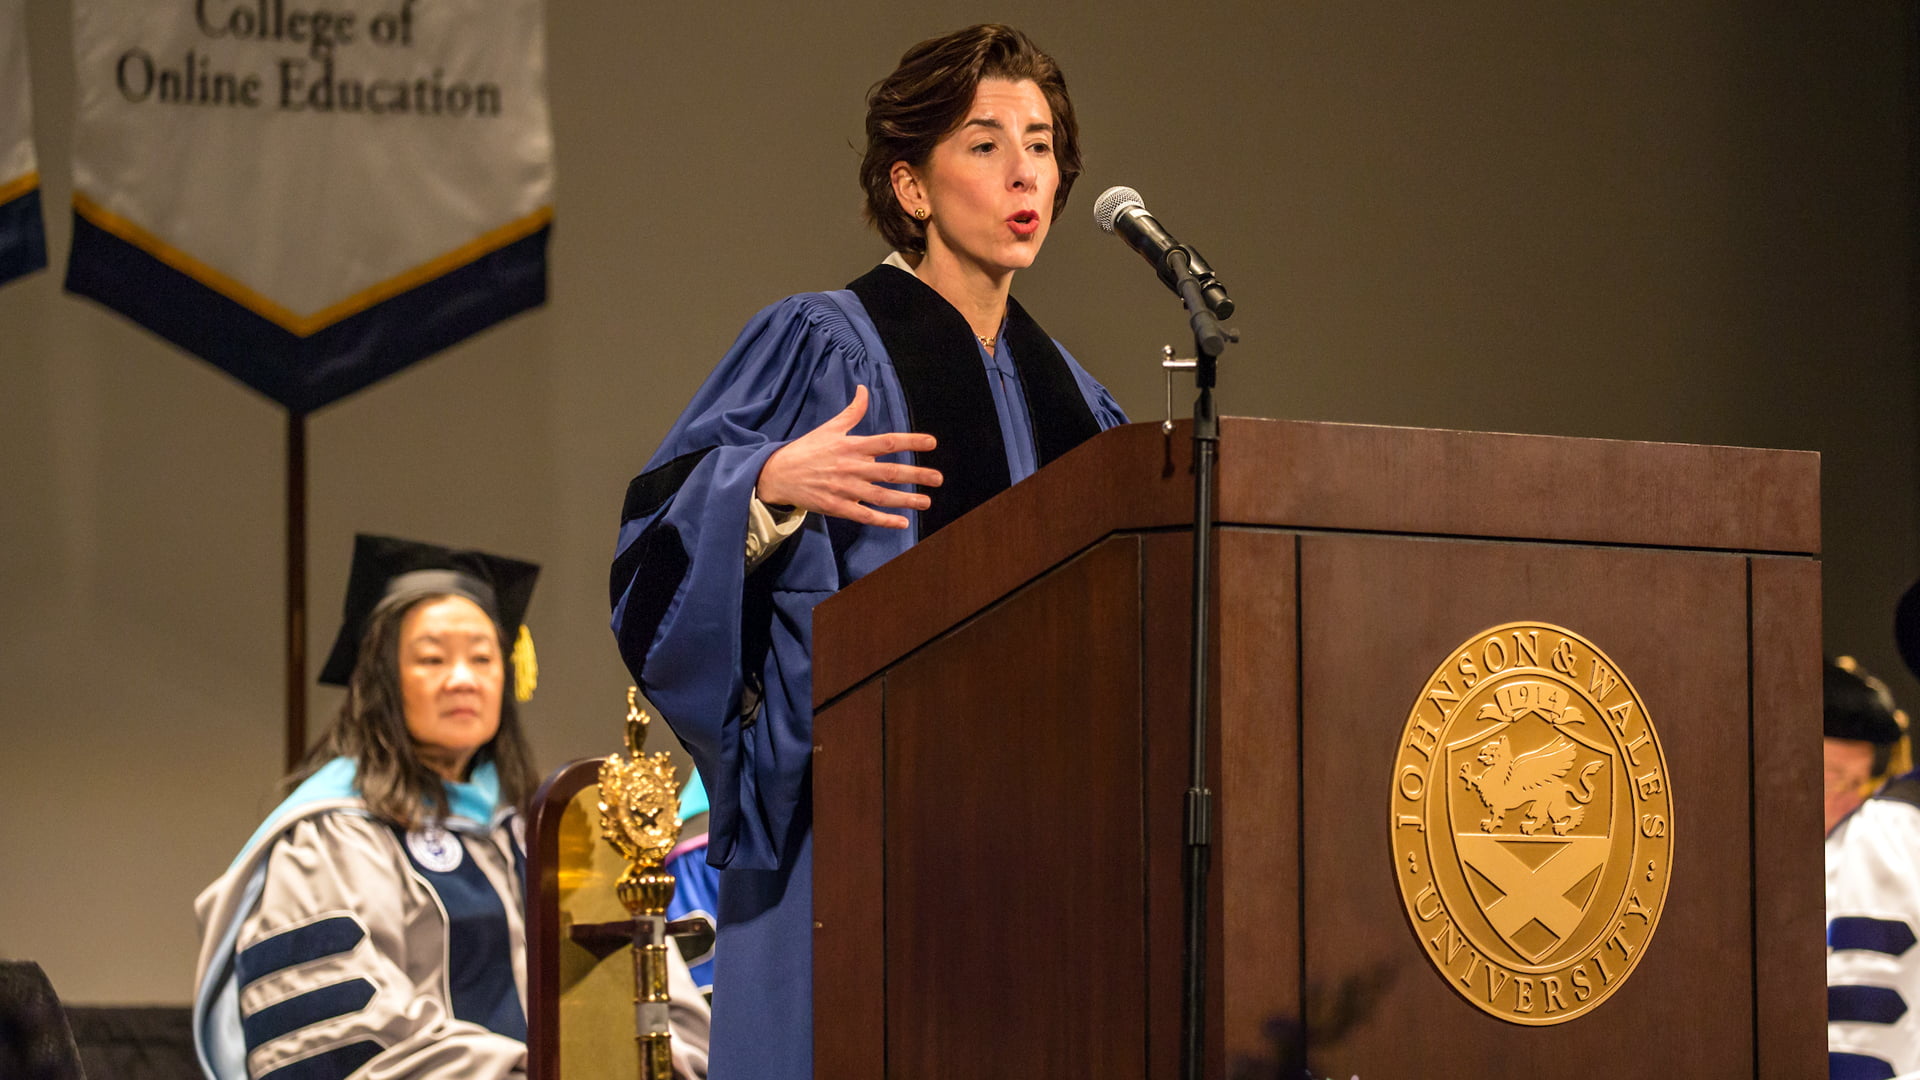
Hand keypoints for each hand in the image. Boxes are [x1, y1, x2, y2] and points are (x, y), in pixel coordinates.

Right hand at [755, 386, 942, 528]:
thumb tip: (863, 389)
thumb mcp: (829, 428)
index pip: (887, 442)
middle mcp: (852, 467)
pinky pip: (865, 515)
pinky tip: (901, 523)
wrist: (778, 474)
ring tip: (927, 501)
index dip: (910, 441)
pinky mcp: (837, 507)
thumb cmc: (807, 449)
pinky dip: (884, 520)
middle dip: (916, 474)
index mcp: (852, 446)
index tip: (931, 442)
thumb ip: (852, 412)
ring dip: (905, 500)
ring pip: (881, 496)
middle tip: (938, 478)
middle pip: (890, 471)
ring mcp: (845, 489)